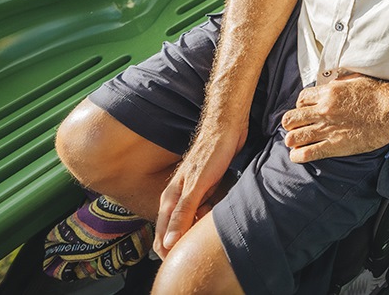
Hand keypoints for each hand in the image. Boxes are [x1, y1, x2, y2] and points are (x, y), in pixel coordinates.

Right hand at [154, 124, 245, 256]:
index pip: (162, 238)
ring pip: (190, 223)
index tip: (184, 261)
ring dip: (198, 231)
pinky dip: (208, 218)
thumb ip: (183, 214)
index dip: (170, 254)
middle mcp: (178, 199)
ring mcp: (192, 195)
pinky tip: (217, 216)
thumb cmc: (212, 152)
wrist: (226, 128)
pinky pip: (203, 212)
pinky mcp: (205, 190)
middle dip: (184, 244)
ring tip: (211, 229)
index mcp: (170, 200)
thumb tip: (169, 243)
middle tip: (202, 245)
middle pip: (175, 233)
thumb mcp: (197, 186)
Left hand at [281, 73, 388, 161]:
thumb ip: (337, 84)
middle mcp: (324, 110)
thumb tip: (329, 85)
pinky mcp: (335, 146)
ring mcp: (328, 129)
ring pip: (293, 137)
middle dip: (292, 123)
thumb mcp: (354, 80)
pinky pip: (307, 154)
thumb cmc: (379, 94)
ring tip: (297, 142)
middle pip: (291, 118)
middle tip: (298, 127)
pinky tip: (300, 155)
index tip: (306, 111)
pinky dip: (298, 156)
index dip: (300, 106)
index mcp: (328, 93)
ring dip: (293, 140)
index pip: (300, 99)